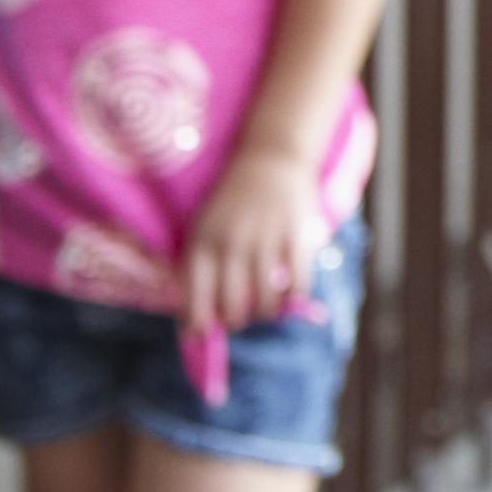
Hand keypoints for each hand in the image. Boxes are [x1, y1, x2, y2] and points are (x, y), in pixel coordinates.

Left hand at [181, 146, 327, 332]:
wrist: (270, 158)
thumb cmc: (232, 200)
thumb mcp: (205, 225)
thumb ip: (199, 265)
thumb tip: (195, 315)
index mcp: (203, 240)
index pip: (194, 295)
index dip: (196, 321)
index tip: (201, 332)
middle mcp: (231, 243)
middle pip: (232, 307)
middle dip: (235, 321)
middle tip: (240, 317)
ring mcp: (264, 240)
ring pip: (265, 303)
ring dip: (265, 314)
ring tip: (265, 309)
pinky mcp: (295, 237)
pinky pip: (297, 285)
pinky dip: (294, 299)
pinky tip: (290, 295)